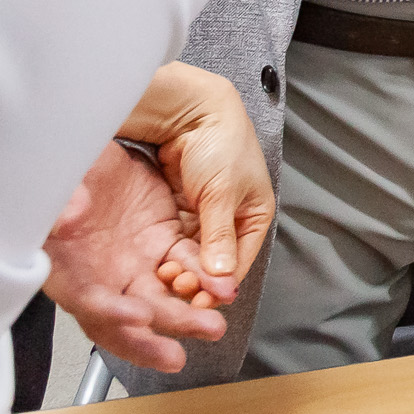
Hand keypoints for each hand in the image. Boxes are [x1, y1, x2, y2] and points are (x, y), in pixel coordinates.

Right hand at [42, 142, 228, 372]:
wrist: (91, 139)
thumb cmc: (64, 169)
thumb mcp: (58, 183)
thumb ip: (61, 205)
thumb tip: (67, 216)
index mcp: (63, 265)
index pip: (86, 300)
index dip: (109, 314)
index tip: (137, 317)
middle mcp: (99, 272)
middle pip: (128, 314)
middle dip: (157, 331)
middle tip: (181, 347)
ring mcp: (132, 259)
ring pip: (160, 298)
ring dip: (186, 314)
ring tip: (211, 324)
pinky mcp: (160, 240)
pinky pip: (184, 265)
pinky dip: (200, 278)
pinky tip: (219, 286)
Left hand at [120, 62, 275, 290]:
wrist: (189, 112)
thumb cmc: (219, 145)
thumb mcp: (222, 194)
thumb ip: (219, 237)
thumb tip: (222, 279)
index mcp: (255, 214)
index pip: (241, 260)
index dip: (221, 283)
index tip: (200, 301)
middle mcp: (232, 219)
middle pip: (216, 261)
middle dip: (198, 278)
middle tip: (176, 287)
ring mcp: (205, 215)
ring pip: (194, 254)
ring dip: (182, 268)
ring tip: (165, 278)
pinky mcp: (181, 210)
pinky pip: (177, 240)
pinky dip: (170, 253)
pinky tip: (158, 265)